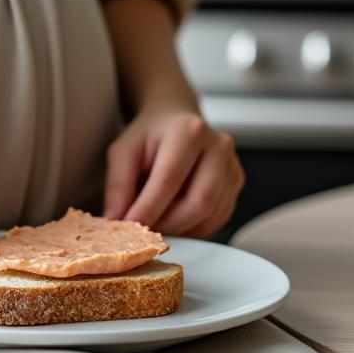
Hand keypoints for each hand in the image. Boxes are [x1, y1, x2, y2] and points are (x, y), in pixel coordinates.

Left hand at [103, 107, 243, 238]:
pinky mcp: (236, 182)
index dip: (148, 209)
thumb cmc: (149, 136)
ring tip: (156, 223)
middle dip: (168, 225)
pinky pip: (218, 218)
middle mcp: (218, 146)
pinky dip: (193, 228)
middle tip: (143, 231)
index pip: (169, 180)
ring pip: (210, 215)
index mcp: (188, 131)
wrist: (175, 120)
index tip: (128, 227)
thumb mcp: (123, 151)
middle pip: (199, 202)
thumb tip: (117, 220)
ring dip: (180, 229)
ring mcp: (232, 165)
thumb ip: (118, 185)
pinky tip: (174, 219)